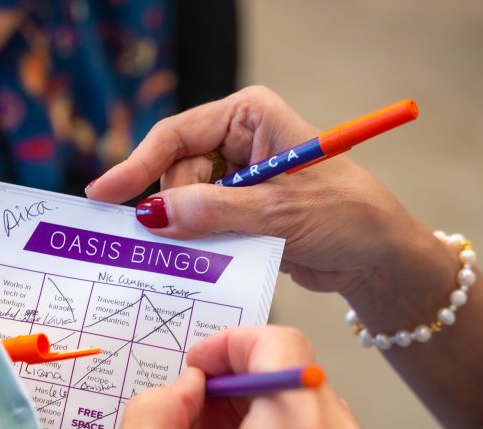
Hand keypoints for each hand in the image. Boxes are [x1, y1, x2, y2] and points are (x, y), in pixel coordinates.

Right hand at [86, 86, 454, 311]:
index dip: (136, 164)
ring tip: (231, 245)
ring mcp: (237, 178)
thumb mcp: (277, 211)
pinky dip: (202, 244)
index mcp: (248, 117)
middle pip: (175, 174)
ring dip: (194, 231)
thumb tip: (152, 215)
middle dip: (179, 208)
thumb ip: (212, 212)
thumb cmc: (344, 215)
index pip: (176, 135)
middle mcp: (238, 141)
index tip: (105, 194)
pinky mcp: (239, 212)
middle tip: (201, 236)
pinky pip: (200, 227)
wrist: (377, 257)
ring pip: (184, 205)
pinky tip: (217, 256)